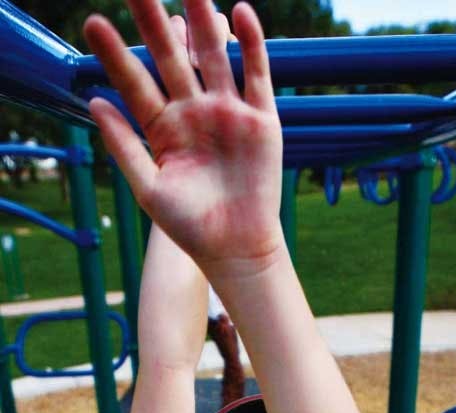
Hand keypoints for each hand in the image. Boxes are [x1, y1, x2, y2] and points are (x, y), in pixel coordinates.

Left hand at [84, 0, 283, 277]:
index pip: (136, 83)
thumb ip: (124, 145)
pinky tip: (239, 12)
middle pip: (172, 58)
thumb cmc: (189, 225)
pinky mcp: (262, 120)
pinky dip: (251, 44)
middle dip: (155, 23)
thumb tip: (94, 102)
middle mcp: (194, 114)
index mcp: (164, 129)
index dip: (116, 56)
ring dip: (202, 21)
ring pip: (213, 56)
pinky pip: (257, 74)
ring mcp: (229, 113)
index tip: (94, 24)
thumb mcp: (148, 187)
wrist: (235, 247)